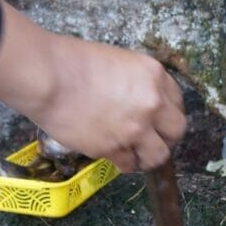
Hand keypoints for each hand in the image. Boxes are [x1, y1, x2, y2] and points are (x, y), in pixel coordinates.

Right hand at [0, 0, 185, 172]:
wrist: (48, 78)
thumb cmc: (73, 62)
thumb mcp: (118, 62)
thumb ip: (137, 84)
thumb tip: (140, 103)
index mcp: (154, 76)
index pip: (177, 102)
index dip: (167, 114)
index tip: (159, 121)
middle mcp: (152, 103)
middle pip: (176, 131)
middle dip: (166, 138)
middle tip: (151, 140)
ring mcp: (136, 128)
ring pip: (158, 155)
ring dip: (148, 157)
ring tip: (136, 155)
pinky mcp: (116, 148)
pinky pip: (129, 164)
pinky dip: (124, 163)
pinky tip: (116, 157)